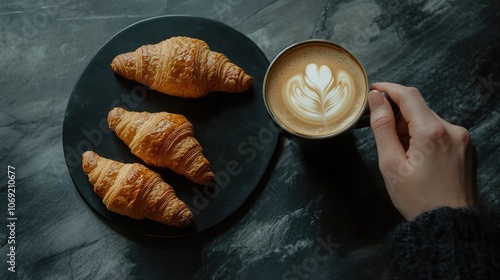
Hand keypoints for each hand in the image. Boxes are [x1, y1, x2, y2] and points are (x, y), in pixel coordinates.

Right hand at [368, 82, 476, 219]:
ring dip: (411, 128)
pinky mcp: (467, 148)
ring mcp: (463, 139)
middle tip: (383, 135)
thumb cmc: (417, 199)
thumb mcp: (391, 164)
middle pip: (419, 108)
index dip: (388, 89)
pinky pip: (441, 132)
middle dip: (398, 115)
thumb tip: (377, 99)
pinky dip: (425, 136)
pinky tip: (418, 158)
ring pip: (430, 120)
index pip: (409, 95)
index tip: (373, 90)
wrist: (449, 225)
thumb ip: (382, 127)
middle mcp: (453, 130)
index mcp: (432, 132)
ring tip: (402, 154)